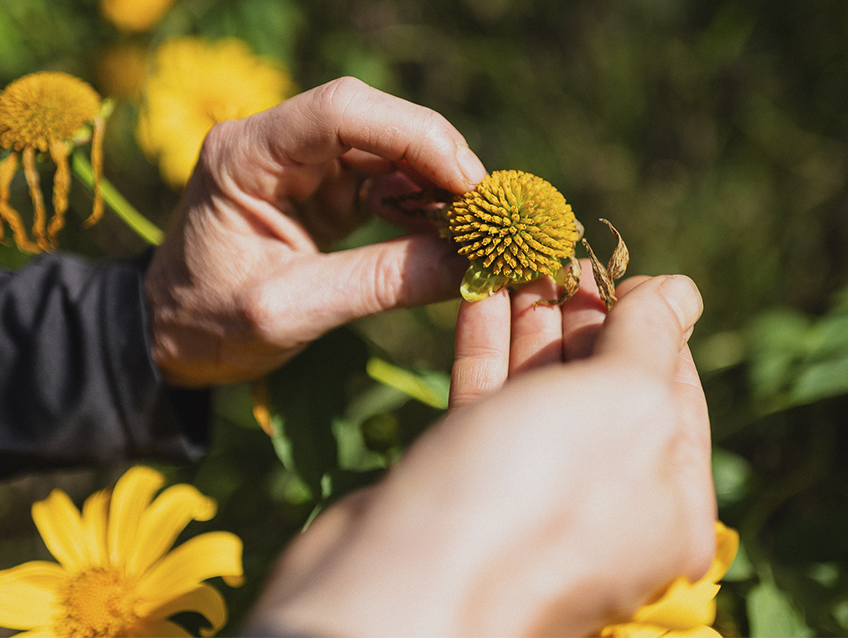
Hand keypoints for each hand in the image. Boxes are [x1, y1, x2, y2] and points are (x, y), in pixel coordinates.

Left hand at [144, 77, 485, 385]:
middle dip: (436, 159)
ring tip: (471, 231)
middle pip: (373, 122)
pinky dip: (419, 206)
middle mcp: (273, 144)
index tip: (466, 183)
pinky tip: (445, 235)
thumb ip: (378, 284)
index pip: (340, 111)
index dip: (413, 135)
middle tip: (485, 212)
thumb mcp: (290, 311)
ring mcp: (300, 164)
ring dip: (434, 185)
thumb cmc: (208, 325)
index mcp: (245, 156)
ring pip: (386, 149)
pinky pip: (384, 182)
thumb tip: (470, 266)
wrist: (169, 337)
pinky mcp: (321, 191)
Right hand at [245, 263, 715, 636]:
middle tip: (558, 247)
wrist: (403, 579)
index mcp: (668, 502)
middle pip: (600, 385)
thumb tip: (680, 289)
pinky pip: (485, 397)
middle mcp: (602, 501)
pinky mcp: (465, 475)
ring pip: (536, 387)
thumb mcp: (623, 403)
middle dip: (581, 313)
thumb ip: (652, 339)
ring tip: (518, 252)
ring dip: (530, 317)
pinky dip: (484, 341)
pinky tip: (480, 289)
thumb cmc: (534, 494)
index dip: (648, 320)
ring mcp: (530, 490)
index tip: (615, 264)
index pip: (674, 392)